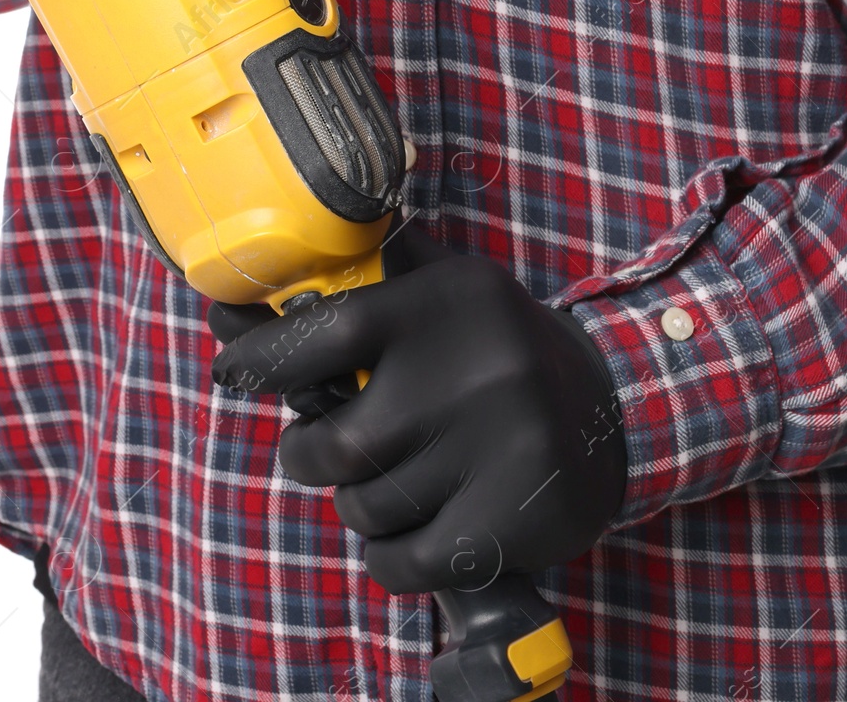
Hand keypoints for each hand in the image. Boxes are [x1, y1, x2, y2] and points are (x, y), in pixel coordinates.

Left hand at [207, 225, 626, 594]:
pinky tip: (410, 528)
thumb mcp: (447, 289)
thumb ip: (368, 285)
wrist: (615, 407)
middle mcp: (470, 372)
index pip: (323, 331)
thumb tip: (247, 300)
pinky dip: (390, 555)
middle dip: (310, 455)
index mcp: (442, 305)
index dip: (261, 358)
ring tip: (388, 480)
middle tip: (320, 449)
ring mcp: (496, 449)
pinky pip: (404, 562)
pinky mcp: (512, 520)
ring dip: (359, 505)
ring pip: (365, 508)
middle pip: (334, 446)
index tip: (231, 372)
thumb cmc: (497, 349)